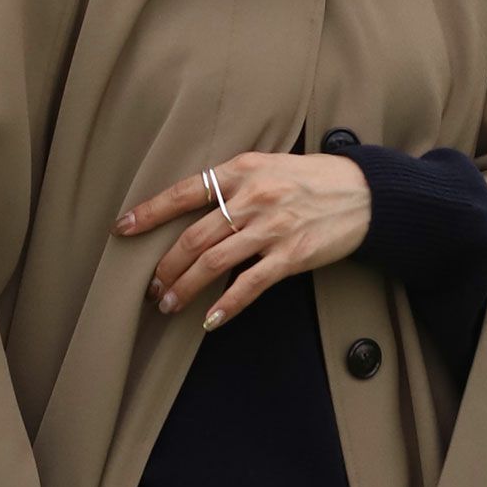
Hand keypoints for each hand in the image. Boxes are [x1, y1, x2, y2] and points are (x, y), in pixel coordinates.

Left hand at [110, 150, 370, 330]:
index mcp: (241, 171)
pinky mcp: (292, 256)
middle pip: (193, 237)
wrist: (364, 192)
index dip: (150, 213)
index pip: (184, 193)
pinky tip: (209, 320)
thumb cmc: (312, 179)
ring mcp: (272, 228)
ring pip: (214, 263)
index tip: (123, 229)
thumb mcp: (268, 166)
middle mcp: (253, 198)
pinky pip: (250, 285)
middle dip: (165, 266)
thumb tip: (192, 208)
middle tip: (150, 287)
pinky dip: (226, 306)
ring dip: (185, 288)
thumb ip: (233, 183)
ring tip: (168, 305)